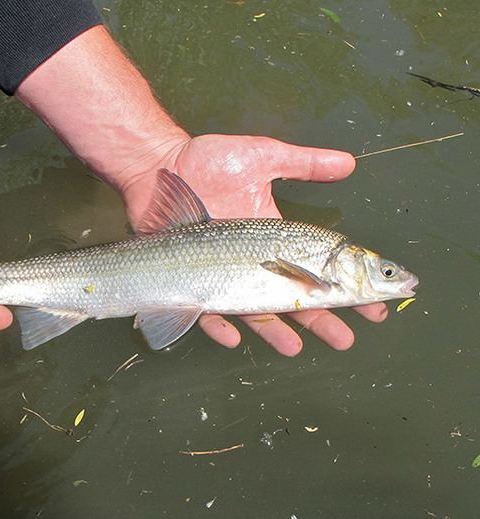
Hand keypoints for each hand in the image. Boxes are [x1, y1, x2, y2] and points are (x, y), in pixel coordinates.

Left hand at [119, 134, 386, 355]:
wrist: (159, 164)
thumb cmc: (210, 161)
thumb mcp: (264, 156)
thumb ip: (304, 163)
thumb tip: (351, 163)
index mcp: (276, 237)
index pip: (320, 268)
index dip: (346, 288)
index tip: (373, 305)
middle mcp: (254, 261)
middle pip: (294, 297)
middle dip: (321, 320)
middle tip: (346, 340)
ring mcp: (222, 273)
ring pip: (254, 310)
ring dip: (275, 331)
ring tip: (297, 347)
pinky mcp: (191, 279)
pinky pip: (205, 309)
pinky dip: (217, 324)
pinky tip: (233, 336)